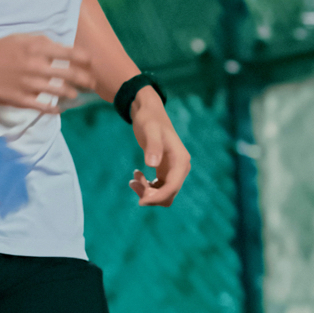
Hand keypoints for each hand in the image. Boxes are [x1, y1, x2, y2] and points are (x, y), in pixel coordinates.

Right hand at [0, 34, 94, 109]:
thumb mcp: (19, 38)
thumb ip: (40, 42)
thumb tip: (59, 47)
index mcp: (37, 48)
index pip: (71, 53)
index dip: (85, 59)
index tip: (91, 63)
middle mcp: (38, 66)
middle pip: (72, 74)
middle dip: (87, 80)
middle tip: (92, 82)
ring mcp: (31, 84)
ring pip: (62, 91)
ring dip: (73, 94)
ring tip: (76, 95)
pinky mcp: (22, 100)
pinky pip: (45, 106)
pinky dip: (56, 108)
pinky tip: (60, 108)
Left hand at [129, 90, 190, 205]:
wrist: (149, 112)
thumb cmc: (149, 119)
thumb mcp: (149, 130)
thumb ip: (152, 146)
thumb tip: (152, 164)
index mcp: (181, 161)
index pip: (172, 188)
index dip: (157, 198)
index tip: (140, 201)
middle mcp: (180, 168)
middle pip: (168, 195)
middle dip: (150, 195)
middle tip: (133, 183)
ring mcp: (173, 171)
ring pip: (163, 194)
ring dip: (147, 193)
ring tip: (132, 180)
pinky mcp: (165, 171)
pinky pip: (158, 189)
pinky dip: (146, 188)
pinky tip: (136, 175)